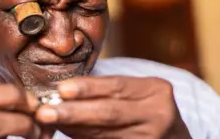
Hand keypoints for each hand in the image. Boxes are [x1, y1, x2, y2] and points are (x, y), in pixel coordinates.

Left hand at [35, 76, 191, 138]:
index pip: (117, 86)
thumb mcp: (138, 93)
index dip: (88, 88)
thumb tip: (64, 92)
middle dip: (74, 112)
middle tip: (45, 112)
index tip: (61, 89)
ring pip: (104, 133)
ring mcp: (151, 138)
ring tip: (51, 122)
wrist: (174, 138)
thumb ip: (109, 91)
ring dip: (74, 128)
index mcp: (156, 91)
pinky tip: (68, 133)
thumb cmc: (148, 108)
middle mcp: (158, 115)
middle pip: (110, 112)